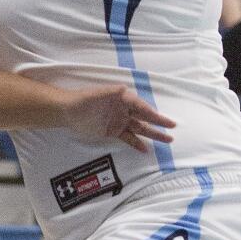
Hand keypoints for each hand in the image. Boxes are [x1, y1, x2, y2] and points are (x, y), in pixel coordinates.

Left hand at [61, 85, 175, 152]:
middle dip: (159, 124)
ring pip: (139, 129)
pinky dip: (137, 144)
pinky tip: (146, 149)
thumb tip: (125, 90)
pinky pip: (128, 138)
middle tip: (173, 130)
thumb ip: (113, 93)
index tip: (167, 121)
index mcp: (123, 98)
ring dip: (152, 135)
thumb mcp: (99, 93)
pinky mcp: (113, 132)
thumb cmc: (84, 99)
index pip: (143, 108)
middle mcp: (124, 110)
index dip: (155, 114)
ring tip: (167, 141)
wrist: (68, 111)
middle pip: (145, 118)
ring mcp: (119, 121)